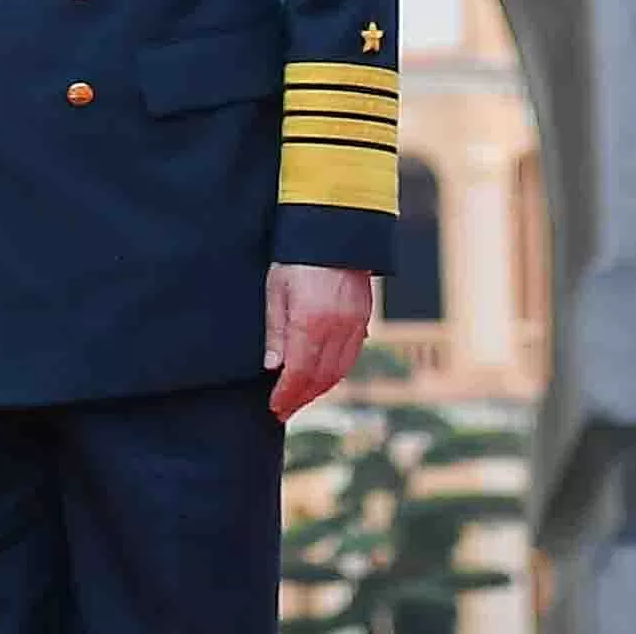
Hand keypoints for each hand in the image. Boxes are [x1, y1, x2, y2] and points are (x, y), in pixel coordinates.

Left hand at [263, 262, 378, 420]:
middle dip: (302, 398)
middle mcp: (337, 328)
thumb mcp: (276, 287)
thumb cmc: (297, 254)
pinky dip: (337, 372)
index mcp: (311, 322)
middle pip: (321, 378)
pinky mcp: (364, 317)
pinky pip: (352, 356)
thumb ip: (275, 329)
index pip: (299, 373)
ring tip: (301, 398)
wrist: (333, 225)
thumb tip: (272, 366)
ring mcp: (355, 324)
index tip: (275, 407)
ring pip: (340, 370)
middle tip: (284, 410)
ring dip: (320, 389)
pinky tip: (323, 377)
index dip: (286, 395)